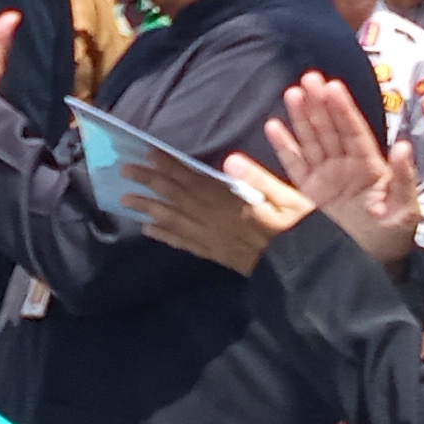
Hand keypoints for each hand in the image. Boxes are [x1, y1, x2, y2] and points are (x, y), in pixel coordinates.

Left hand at [124, 148, 293, 274]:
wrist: (300, 271)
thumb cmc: (300, 231)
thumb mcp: (289, 200)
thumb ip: (259, 181)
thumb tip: (231, 160)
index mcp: (231, 203)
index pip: (194, 179)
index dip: (169, 165)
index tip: (148, 152)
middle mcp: (214, 221)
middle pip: (176, 198)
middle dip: (149, 183)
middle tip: (123, 171)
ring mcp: (211, 240)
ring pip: (173, 221)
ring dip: (148, 209)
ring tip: (125, 200)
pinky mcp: (213, 254)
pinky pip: (183, 244)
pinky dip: (164, 236)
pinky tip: (148, 230)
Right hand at [267, 74, 418, 269]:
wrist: (371, 263)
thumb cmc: (394, 235)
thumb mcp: (406, 209)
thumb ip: (404, 178)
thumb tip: (403, 146)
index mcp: (370, 166)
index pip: (353, 131)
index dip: (343, 109)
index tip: (332, 87)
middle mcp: (345, 166)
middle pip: (329, 130)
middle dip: (319, 105)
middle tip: (308, 79)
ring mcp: (325, 178)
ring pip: (311, 141)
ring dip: (301, 118)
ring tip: (291, 93)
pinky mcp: (308, 194)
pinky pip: (293, 166)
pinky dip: (283, 147)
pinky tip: (272, 127)